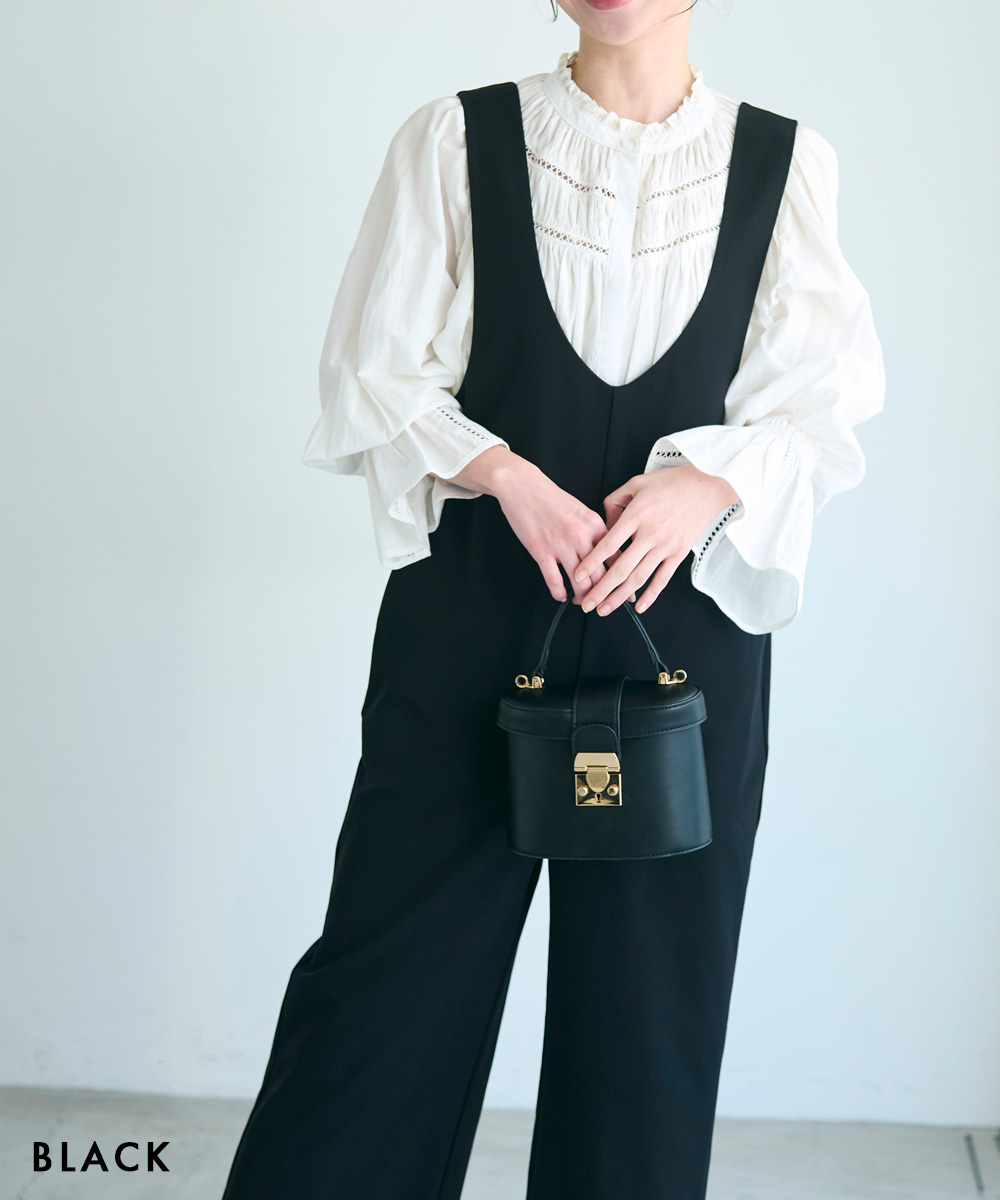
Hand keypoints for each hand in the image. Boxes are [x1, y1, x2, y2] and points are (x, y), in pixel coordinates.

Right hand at [438, 446, 611, 602]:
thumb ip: (596, 533)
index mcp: (595, 525)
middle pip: (601, 575)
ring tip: (581, 602)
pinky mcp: (541, 551)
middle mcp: (581, 536)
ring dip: (582, 598)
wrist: (524, 487)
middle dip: (604, 595)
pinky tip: (561, 595)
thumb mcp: (583, 512)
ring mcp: (561, 545)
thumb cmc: (552, 499)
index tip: (627, 590)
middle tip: (604, 603)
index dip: (624, 578)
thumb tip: (608, 554)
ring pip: (580, 583)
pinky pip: (554, 581)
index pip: (617, 557)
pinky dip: (559, 593)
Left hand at [572, 464, 740, 615]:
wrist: (706, 486)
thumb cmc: (670, 482)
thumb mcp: (636, 483)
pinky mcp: (680, 553)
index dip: (592, 563)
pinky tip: (638, 608)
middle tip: (587, 604)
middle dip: (601, 590)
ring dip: (619, 597)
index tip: (578, 576)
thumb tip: (604, 525)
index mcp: (636, 515)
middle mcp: (650, 534)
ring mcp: (666, 546)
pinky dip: (650, 596)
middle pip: (621, 568)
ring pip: (638, 578)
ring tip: (604, 609)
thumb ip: (614, 502)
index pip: (608, 545)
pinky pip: (663, 579)